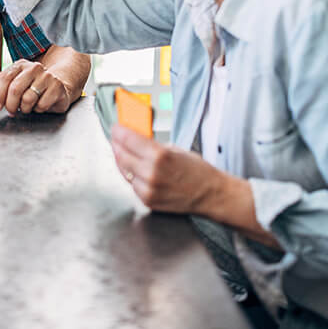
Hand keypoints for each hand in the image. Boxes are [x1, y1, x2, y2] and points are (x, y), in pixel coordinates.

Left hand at [0, 61, 72, 115]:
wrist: (59, 87)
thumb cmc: (32, 87)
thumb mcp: (13, 83)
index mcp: (21, 64)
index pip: (5, 78)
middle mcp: (34, 67)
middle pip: (15, 89)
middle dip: (11, 105)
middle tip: (12, 111)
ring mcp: (47, 76)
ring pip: (28, 99)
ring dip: (25, 108)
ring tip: (28, 107)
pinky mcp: (57, 87)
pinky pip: (41, 105)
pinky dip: (39, 110)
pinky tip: (40, 105)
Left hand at [110, 125, 224, 213]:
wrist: (211, 194)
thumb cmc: (197, 170)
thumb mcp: (174, 149)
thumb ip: (150, 145)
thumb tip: (132, 138)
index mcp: (159, 155)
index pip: (127, 139)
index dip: (118, 131)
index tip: (116, 128)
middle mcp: (151, 173)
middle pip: (120, 154)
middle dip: (117, 144)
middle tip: (116, 139)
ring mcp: (148, 189)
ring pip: (123, 170)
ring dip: (122, 160)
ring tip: (124, 152)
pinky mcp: (148, 200)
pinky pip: (132, 184)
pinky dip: (131, 176)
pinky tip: (135, 169)